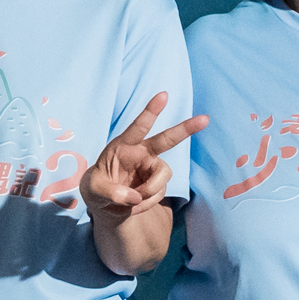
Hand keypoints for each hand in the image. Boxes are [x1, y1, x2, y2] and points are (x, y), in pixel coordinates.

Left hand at [80, 92, 207, 220]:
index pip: (138, 126)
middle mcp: (141, 152)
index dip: (151, 111)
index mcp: (123, 145)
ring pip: (163, 175)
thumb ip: (110, 192)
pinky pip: (158, 193)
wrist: (105, 205)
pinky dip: (146, 203)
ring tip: (130, 200)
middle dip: (186, 129)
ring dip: (149, 190)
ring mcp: (151, 168)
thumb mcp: (92, 190)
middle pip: (167, 139)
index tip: (163, 95)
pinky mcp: (158, 183)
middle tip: (205, 119)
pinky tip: (133, 205)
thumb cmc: (95, 188)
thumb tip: (134, 197)